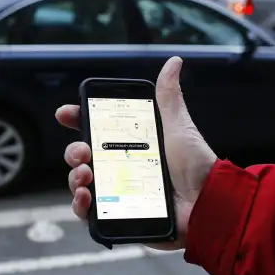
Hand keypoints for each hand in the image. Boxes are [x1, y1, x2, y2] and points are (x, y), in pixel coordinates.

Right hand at [55, 56, 216, 249]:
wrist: (208, 203)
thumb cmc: (196, 165)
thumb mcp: (177, 126)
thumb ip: (169, 97)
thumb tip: (174, 61)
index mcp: (132, 143)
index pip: (97, 129)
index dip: (77, 119)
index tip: (66, 114)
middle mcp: (121, 166)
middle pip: (83, 155)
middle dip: (73, 150)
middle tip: (83, 151)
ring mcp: (118, 191)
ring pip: (81, 182)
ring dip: (74, 176)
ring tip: (85, 173)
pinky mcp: (119, 214)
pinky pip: (90, 212)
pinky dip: (80, 205)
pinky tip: (85, 197)